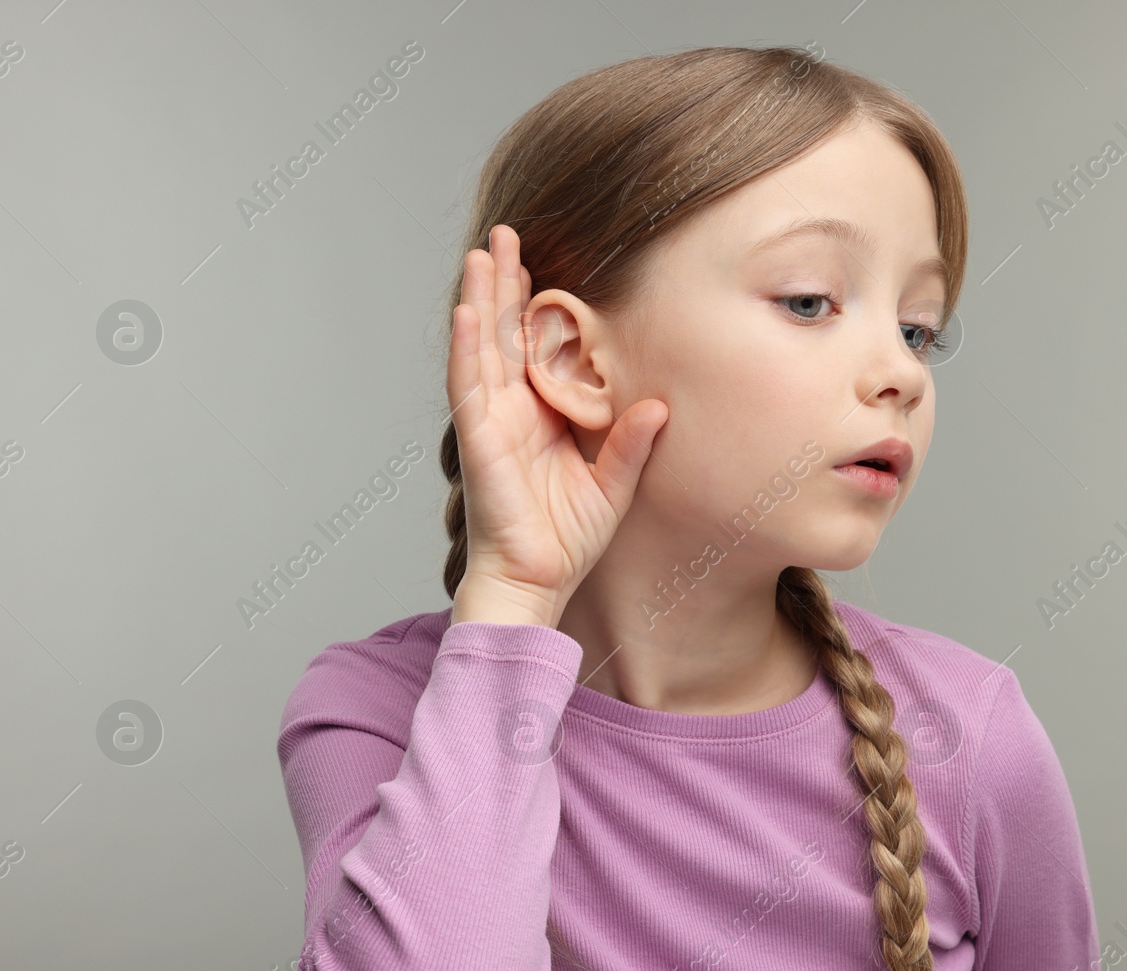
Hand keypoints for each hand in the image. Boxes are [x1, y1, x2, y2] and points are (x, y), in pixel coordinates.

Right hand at [447, 224, 667, 622]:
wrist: (537, 582)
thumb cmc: (566, 541)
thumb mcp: (613, 485)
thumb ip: (632, 444)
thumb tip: (659, 405)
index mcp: (540, 416)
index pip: (534, 347)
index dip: (535, 303)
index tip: (546, 259)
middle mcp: (511, 411)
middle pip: (504, 332)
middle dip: (505, 282)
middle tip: (507, 231)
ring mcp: (491, 422)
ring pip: (483, 345)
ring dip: (482, 297)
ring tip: (484, 250)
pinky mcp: (479, 440)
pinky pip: (469, 385)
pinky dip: (467, 347)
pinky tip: (468, 310)